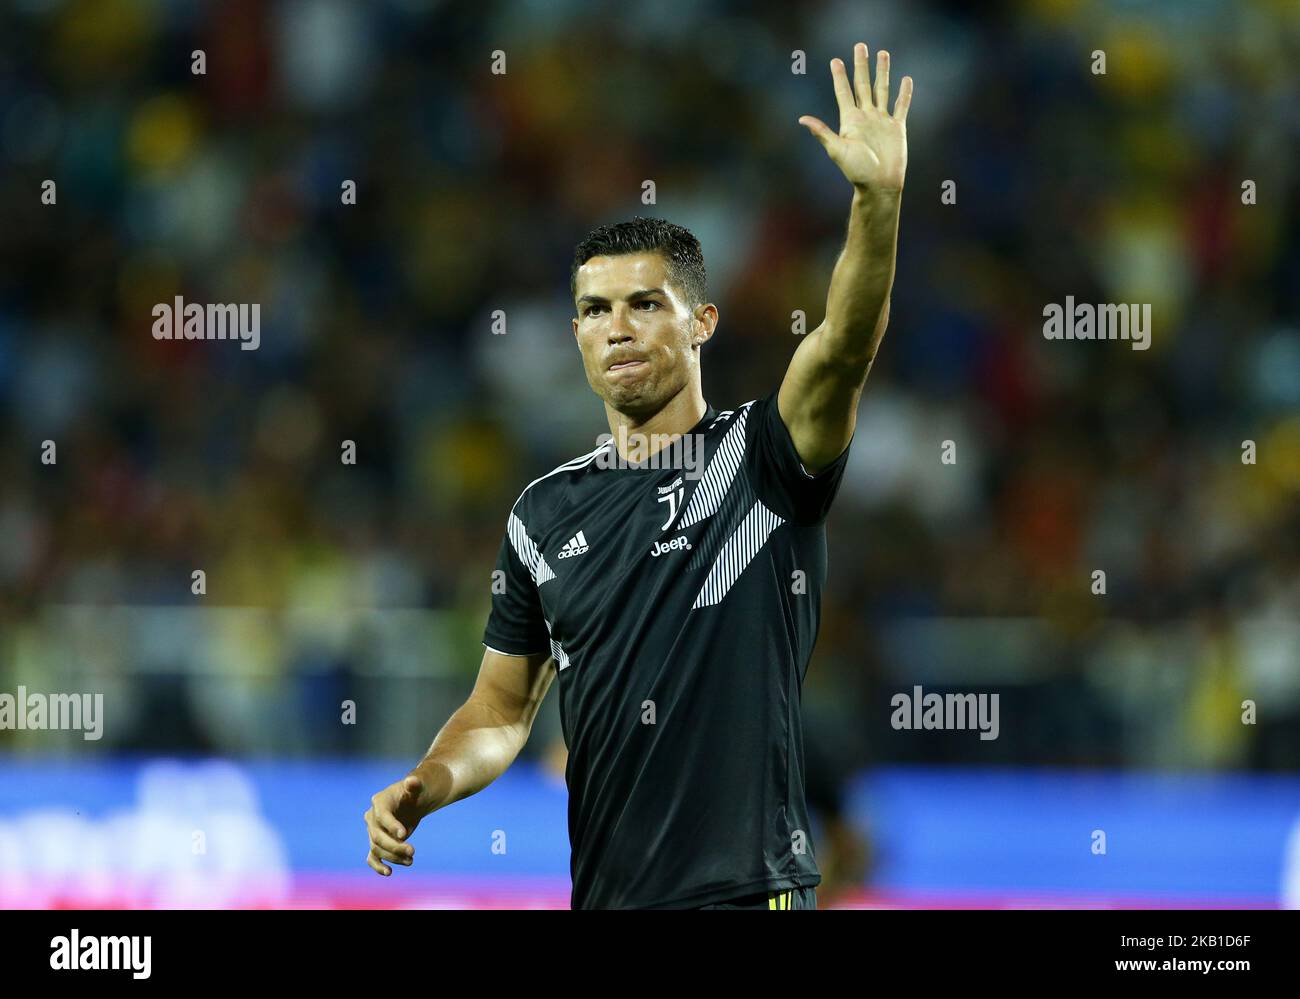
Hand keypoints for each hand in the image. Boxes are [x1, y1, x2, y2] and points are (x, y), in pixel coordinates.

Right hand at [364, 773, 431, 875]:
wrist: (413, 801)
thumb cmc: (416, 792)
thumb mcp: (417, 787)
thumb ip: (414, 785)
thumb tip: (412, 780)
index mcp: (380, 802)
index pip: (382, 816)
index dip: (391, 825)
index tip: (405, 835)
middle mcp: (372, 817)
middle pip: (377, 836)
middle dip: (394, 846)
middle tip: (413, 851)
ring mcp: (372, 830)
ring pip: (377, 848)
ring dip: (392, 856)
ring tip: (411, 860)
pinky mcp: (376, 842)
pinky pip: (372, 856)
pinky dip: (377, 865)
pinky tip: (388, 873)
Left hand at [798, 42, 910, 192]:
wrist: (880, 185)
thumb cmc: (857, 172)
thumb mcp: (837, 150)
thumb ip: (822, 133)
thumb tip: (802, 119)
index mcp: (850, 120)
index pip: (844, 92)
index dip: (839, 76)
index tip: (835, 61)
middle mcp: (866, 117)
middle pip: (863, 85)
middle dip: (861, 65)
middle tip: (860, 46)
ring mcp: (881, 121)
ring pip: (882, 89)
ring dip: (882, 72)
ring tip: (883, 53)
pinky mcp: (897, 127)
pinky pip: (902, 106)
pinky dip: (905, 93)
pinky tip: (906, 79)